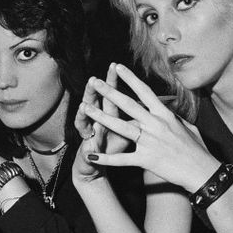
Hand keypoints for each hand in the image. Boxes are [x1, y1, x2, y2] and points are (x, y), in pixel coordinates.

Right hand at [73, 63, 136, 183]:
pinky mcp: (87, 154)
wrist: (95, 165)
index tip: (116, 66)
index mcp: (109, 115)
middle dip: (95, 92)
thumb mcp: (127, 129)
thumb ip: (136, 115)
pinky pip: (88, 153)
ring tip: (83, 107)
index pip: (112, 94)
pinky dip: (89, 152)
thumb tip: (149, 100)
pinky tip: (88, 149)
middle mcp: (96, 122)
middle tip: (94, 79)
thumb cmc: (114, 144)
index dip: (113, 81)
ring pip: (84, 124)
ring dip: (84, 116)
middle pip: (95, 103)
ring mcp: (89, 137)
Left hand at [80, 64, 218, 191]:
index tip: (117, 67)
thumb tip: (166, 107)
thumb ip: (173, 116)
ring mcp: (150, 142)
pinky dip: (105, 158)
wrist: (202, 171)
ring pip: (120, 127)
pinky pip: (122, 158)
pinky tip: (91, 155)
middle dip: (109, 92)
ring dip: (100, 117)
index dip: (129, 78)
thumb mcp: (187, 126)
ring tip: (85, 108)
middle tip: (94, 81)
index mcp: (164, 115)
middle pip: (128, 104)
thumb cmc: (197, 149)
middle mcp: (155, 125)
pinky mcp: (146, 159)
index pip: (144, 91)